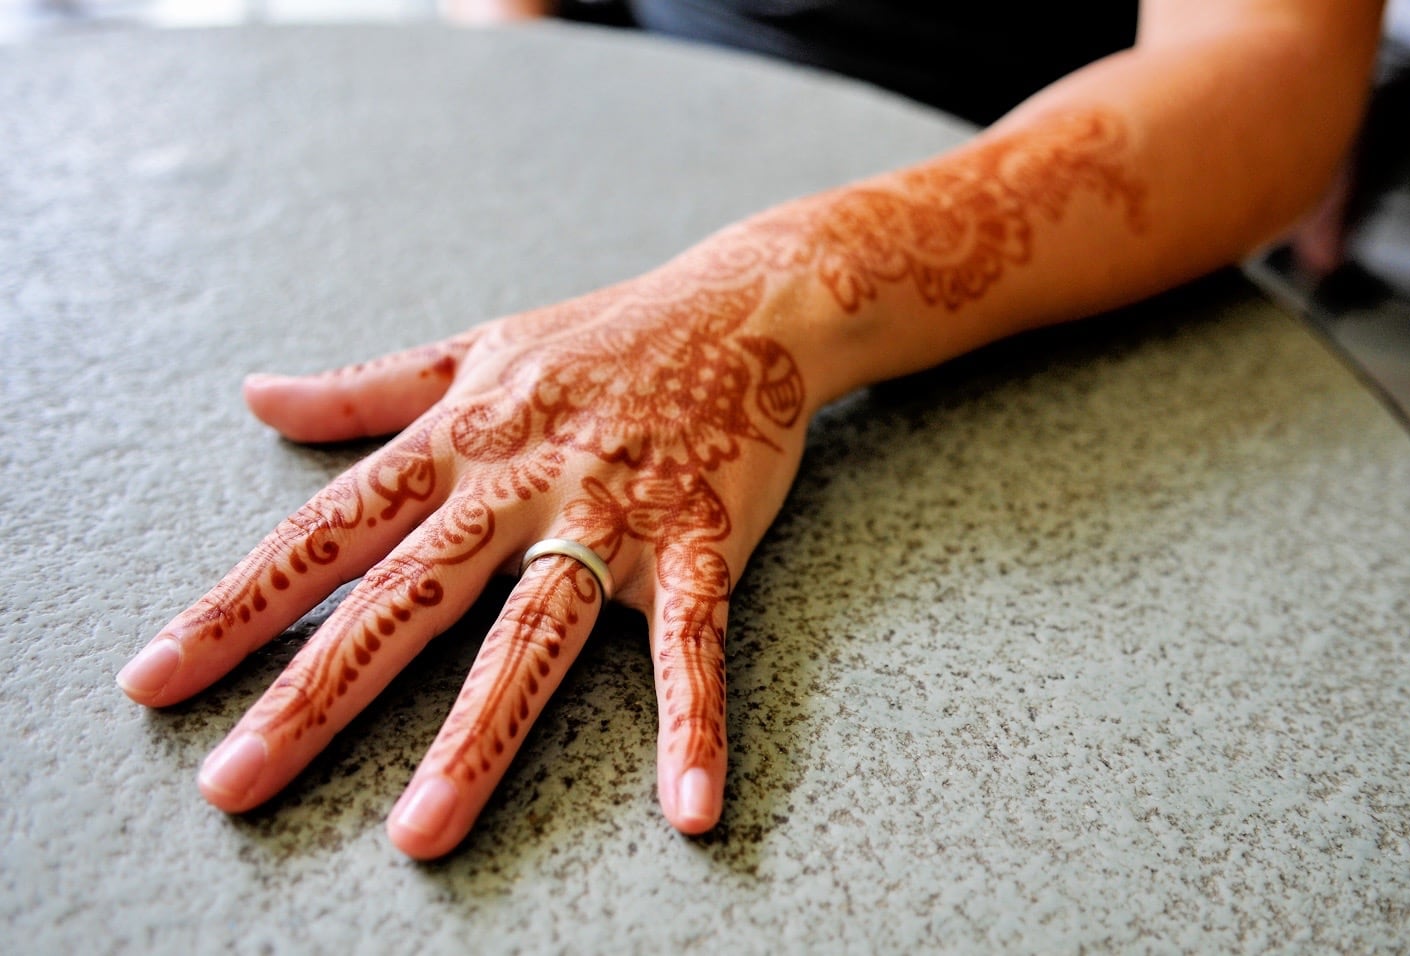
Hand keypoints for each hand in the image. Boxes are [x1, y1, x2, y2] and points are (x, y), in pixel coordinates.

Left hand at [117, 246, 811, 859]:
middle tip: (236, 782)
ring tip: (420, 831)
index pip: (328, 530)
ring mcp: (614, 514)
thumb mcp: (473, 350)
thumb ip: (362, 389)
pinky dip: (693, 721)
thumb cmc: (601, 338)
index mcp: (458, 443)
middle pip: (407, 596)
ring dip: (478, 732)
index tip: (157, 680)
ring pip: (534, 630)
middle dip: (317, 690)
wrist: (745, 306)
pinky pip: (693, 641)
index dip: (238, 604)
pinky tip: (687, 806)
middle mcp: (522, 482)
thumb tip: (255, 396)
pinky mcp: (703, 539)